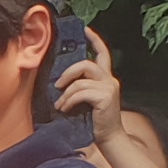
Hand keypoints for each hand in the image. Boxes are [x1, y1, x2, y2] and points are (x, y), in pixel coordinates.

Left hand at [53, 25, 123, 144]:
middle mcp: (110, 80)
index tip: (85, 29)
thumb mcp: (87, 100)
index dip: (95, 40)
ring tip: (60, 104)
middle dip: (68, 72)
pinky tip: (65, 109)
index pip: (103, 53)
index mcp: (106, 78)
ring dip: (66, 93)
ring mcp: (109, 88)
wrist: (109, 138)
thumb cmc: (95, 121)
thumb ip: (80, 87)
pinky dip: (69, 101)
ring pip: (81, 80)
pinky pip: (81, 92)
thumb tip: (60, 82)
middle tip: (57, 84)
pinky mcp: (105, 97)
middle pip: (86, 63)